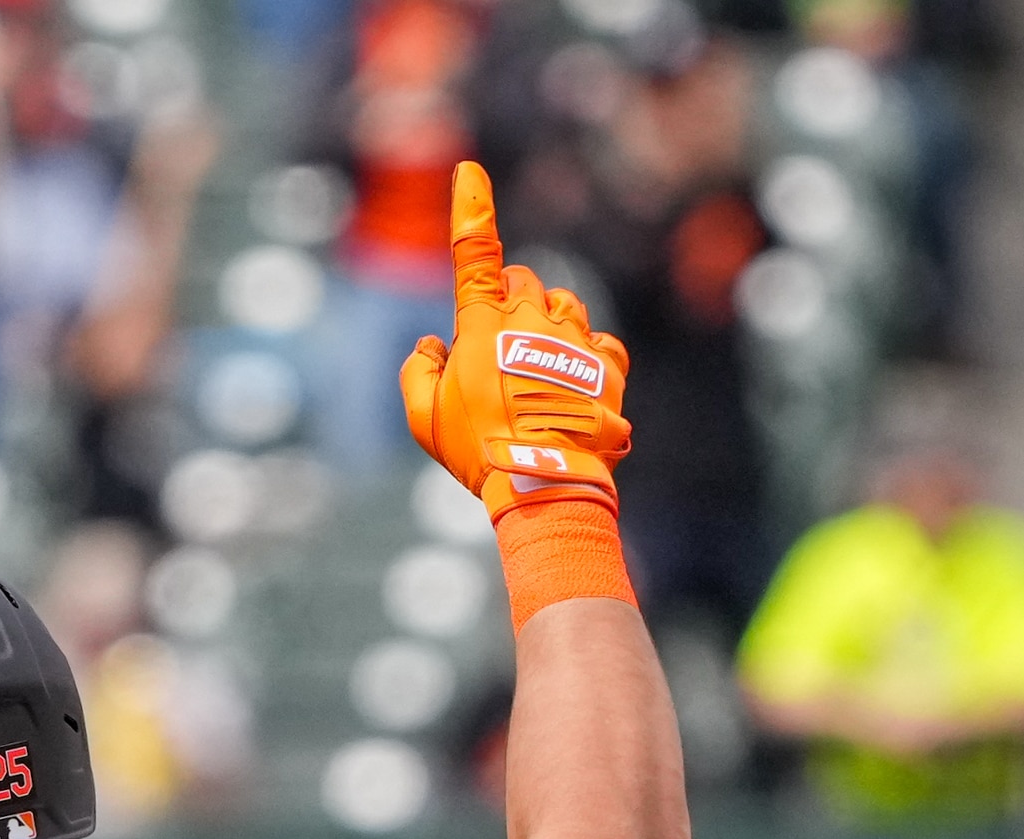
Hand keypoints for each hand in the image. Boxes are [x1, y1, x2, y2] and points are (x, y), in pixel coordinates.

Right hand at [399, 160, 632, 519]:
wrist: (545, 481)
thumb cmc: (477, 450)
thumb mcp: (424, 420)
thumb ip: (418, 373)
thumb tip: (431, 346)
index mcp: (482, 324)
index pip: (474, 253)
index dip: (470, 208)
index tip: (469, 171)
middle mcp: (531, 318)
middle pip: (521, 281)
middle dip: (508, 300)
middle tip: (496, 349)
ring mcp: (572, 338)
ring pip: (562, 304)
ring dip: (548, 324)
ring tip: (537, 373)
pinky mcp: (606, 363)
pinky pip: (599, 341)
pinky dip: (585, 355)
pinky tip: (573, 386)